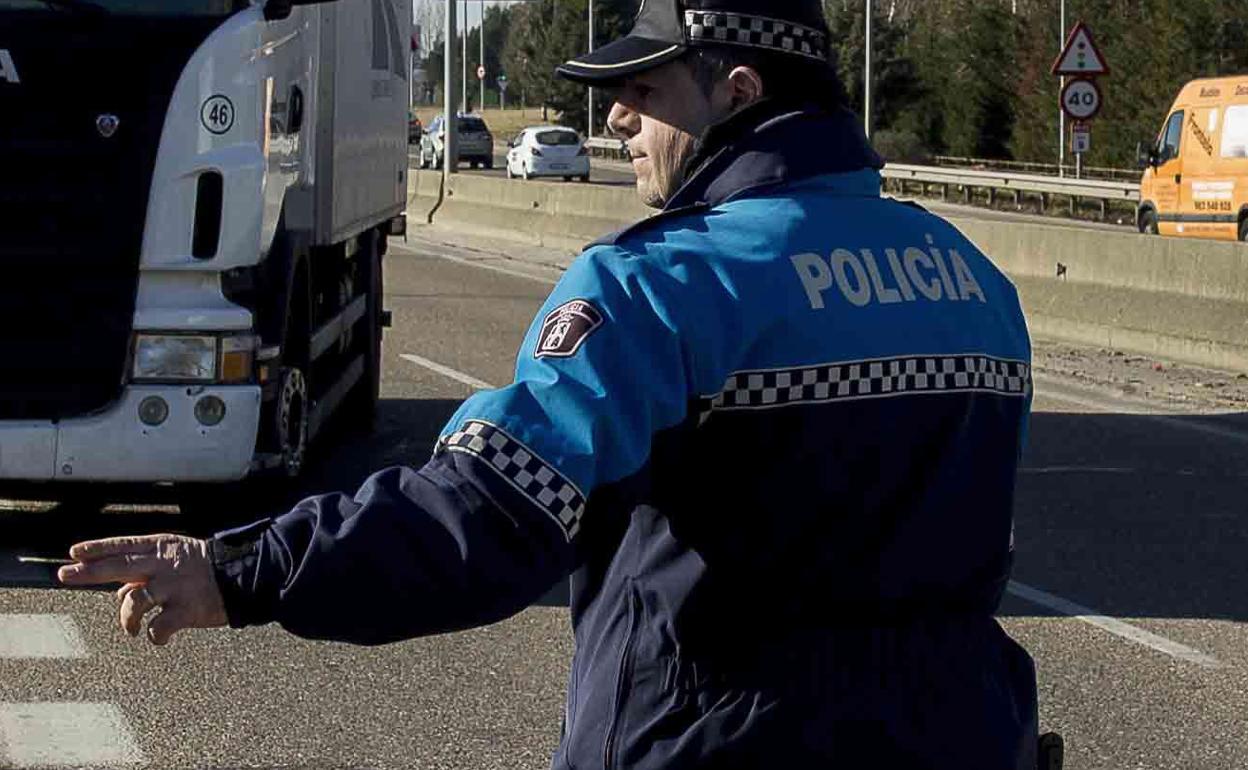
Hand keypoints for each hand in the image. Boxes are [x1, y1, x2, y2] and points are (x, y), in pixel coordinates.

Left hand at [57, 534, 227, 645]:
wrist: (245, 577)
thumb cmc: (208, 569)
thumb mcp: (177, 560)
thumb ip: (147, 572)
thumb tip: (120, 593)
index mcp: (163, 549)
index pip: (123, 545)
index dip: (97, 548)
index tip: (73, 552)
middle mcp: (165, 565)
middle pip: (119, 566)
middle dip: (89, 571)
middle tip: (65, 575)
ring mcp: (174, 587)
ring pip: (134, 602)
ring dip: (127, 620)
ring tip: (131, 629)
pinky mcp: (186, 609)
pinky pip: (157, 627)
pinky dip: (154, 636)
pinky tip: (160, 638)